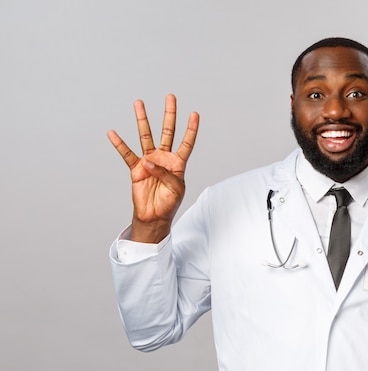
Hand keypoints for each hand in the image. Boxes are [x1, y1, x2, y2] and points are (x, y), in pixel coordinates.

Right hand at [108, 94, 198, 242]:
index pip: (186, 142)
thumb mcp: (175, 189)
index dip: (191, 129)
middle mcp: (164, 158)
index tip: (194, 113)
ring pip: (146, 136)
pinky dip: (119, 144)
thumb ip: (165, 174)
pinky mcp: (136, 168)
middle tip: (170, 97)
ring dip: (142, 120)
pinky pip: (127, 154)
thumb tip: (148, 162)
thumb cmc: (169, 203)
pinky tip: (112, 133)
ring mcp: (149, 161)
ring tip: (138, 103)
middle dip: (169, 114)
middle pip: (167, 131)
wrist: (154, 216)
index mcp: (178, 163)